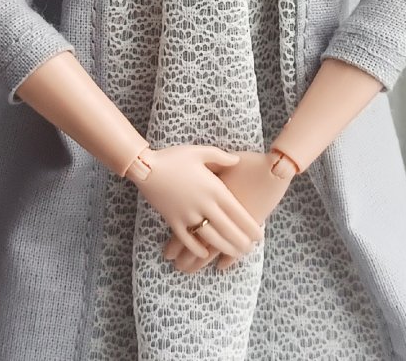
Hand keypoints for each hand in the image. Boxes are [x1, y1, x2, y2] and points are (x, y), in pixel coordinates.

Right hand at [134, 145, 264, 262]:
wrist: (146, 167)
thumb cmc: (175, 157)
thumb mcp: (201, 151)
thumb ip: (221, 157)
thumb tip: (237, 161)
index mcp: (213, 188)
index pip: (237, 212)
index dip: (250, 226)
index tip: (259, 236)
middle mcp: (203, 204)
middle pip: (227, 228)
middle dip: (241, 241)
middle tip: (251, 249)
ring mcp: (187, 215)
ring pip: (210, 237)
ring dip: (224, 247)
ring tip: (235, 254)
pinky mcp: (173, 221)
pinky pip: (187, 239)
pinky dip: (197, 249)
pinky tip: (205, 255)